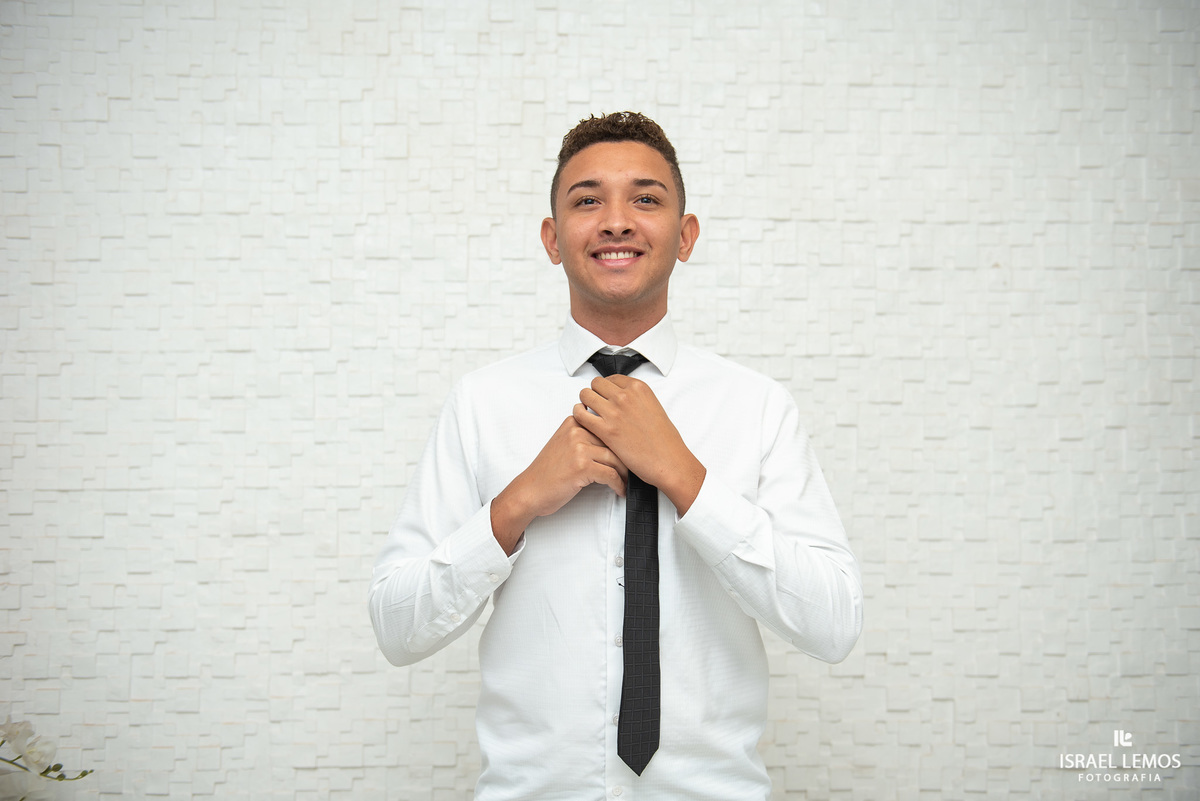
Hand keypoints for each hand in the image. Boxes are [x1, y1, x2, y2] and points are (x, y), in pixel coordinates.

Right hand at [490, 416, 627, 553]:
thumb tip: (615, 440)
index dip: (621, 441)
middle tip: (634, 469)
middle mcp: (576, 431)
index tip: (630, 452)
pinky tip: (619, 490)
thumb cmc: (548, 472)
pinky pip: (611, 474)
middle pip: (614, 442)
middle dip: (626, 458)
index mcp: (573, 422)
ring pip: (615, 458)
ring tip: (627, 482)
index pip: (608, 426)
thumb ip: (584, 436)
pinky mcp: (582, 466)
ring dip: (625, 474)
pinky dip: (618, 485)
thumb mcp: (564, 444)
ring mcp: (579, 448)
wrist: (530, 490)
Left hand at [573, 375, 705, 514]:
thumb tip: (622, 400)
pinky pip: (580, 414)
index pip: (611, 378)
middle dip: (594, 393)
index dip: (605, 388)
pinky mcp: (605, 429)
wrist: (667, 461)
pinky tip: (583, 420)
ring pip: (585, 395)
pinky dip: (578, 415)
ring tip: (588, 412)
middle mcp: (625, 396)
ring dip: (585, 402)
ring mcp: (614, 412)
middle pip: (596, 384)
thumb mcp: (653, 407)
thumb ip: (636, 399)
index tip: (605, 396)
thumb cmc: (664, 440)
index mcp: (638, 388)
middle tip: (596, 404)